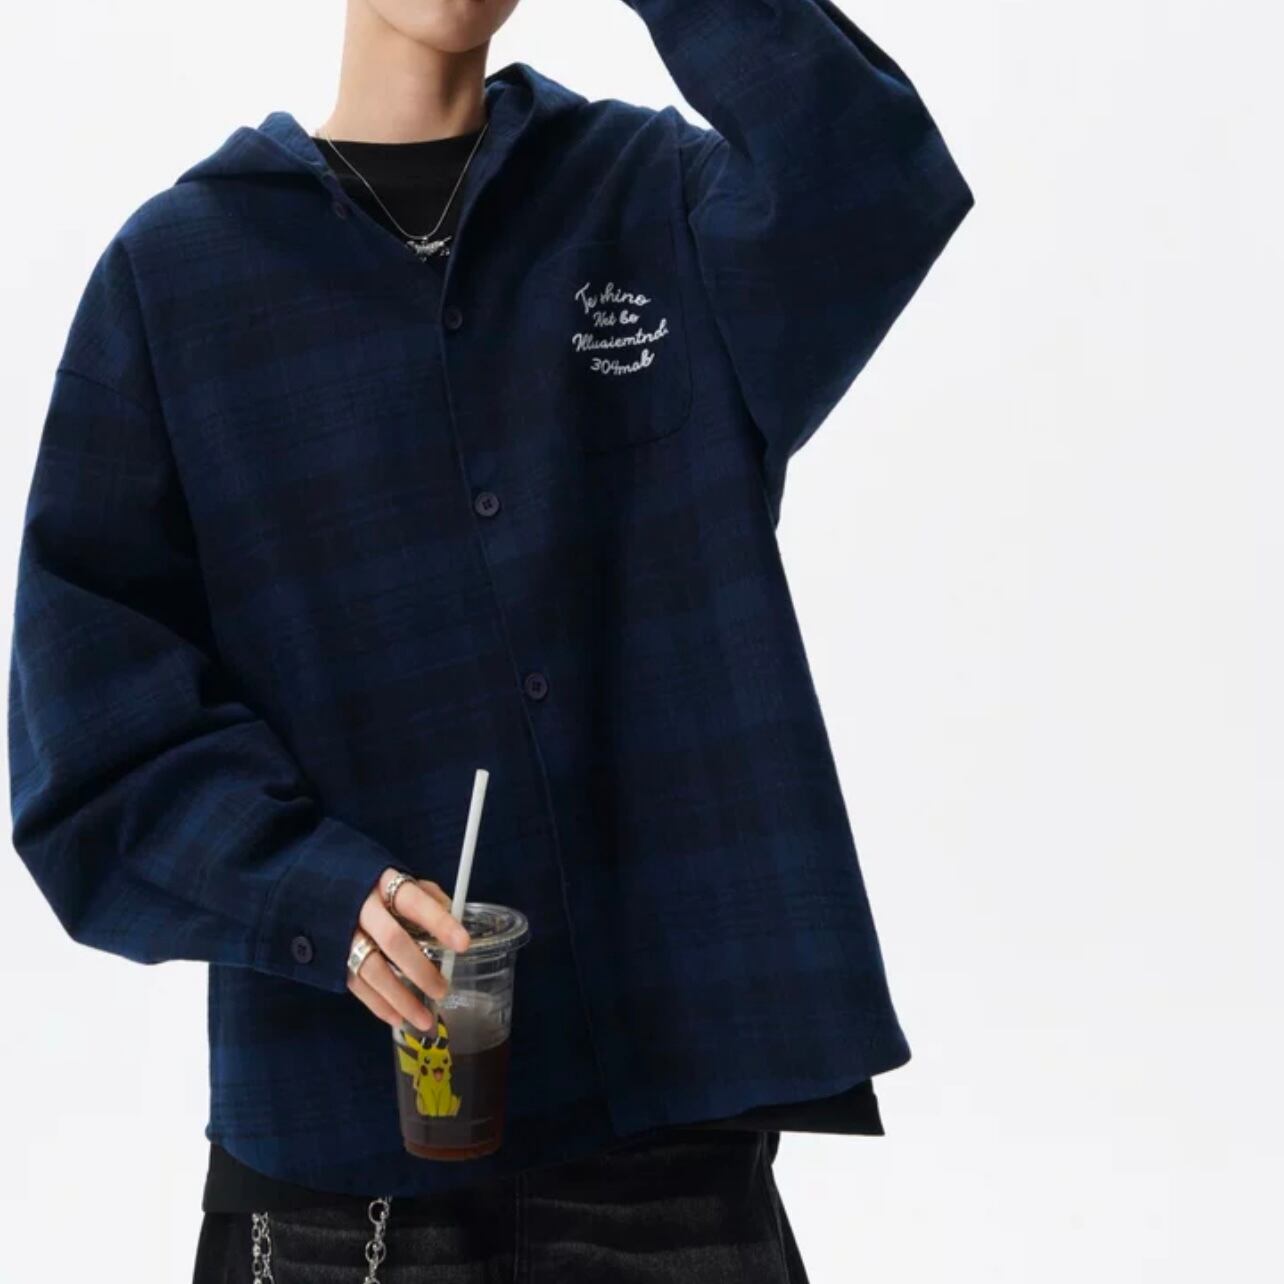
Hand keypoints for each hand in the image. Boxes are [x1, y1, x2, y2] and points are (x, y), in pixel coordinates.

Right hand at [345, 868, 470, 1030]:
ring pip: (372, 969)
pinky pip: (356, 984)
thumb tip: (455, 916)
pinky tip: (398, 1018)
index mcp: (384, 884)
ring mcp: (343, 934)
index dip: (439, 922)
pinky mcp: (332, 957)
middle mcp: (362, 908)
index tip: (463, 944)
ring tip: (424, 1019)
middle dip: (419, 968)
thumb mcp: (397, 879)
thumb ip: (426, 896)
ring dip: (400, 998)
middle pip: (392, 940)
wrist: (316, 886)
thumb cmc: (369, 885)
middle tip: (443, 989)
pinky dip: (378, 1005)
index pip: (415, 902)